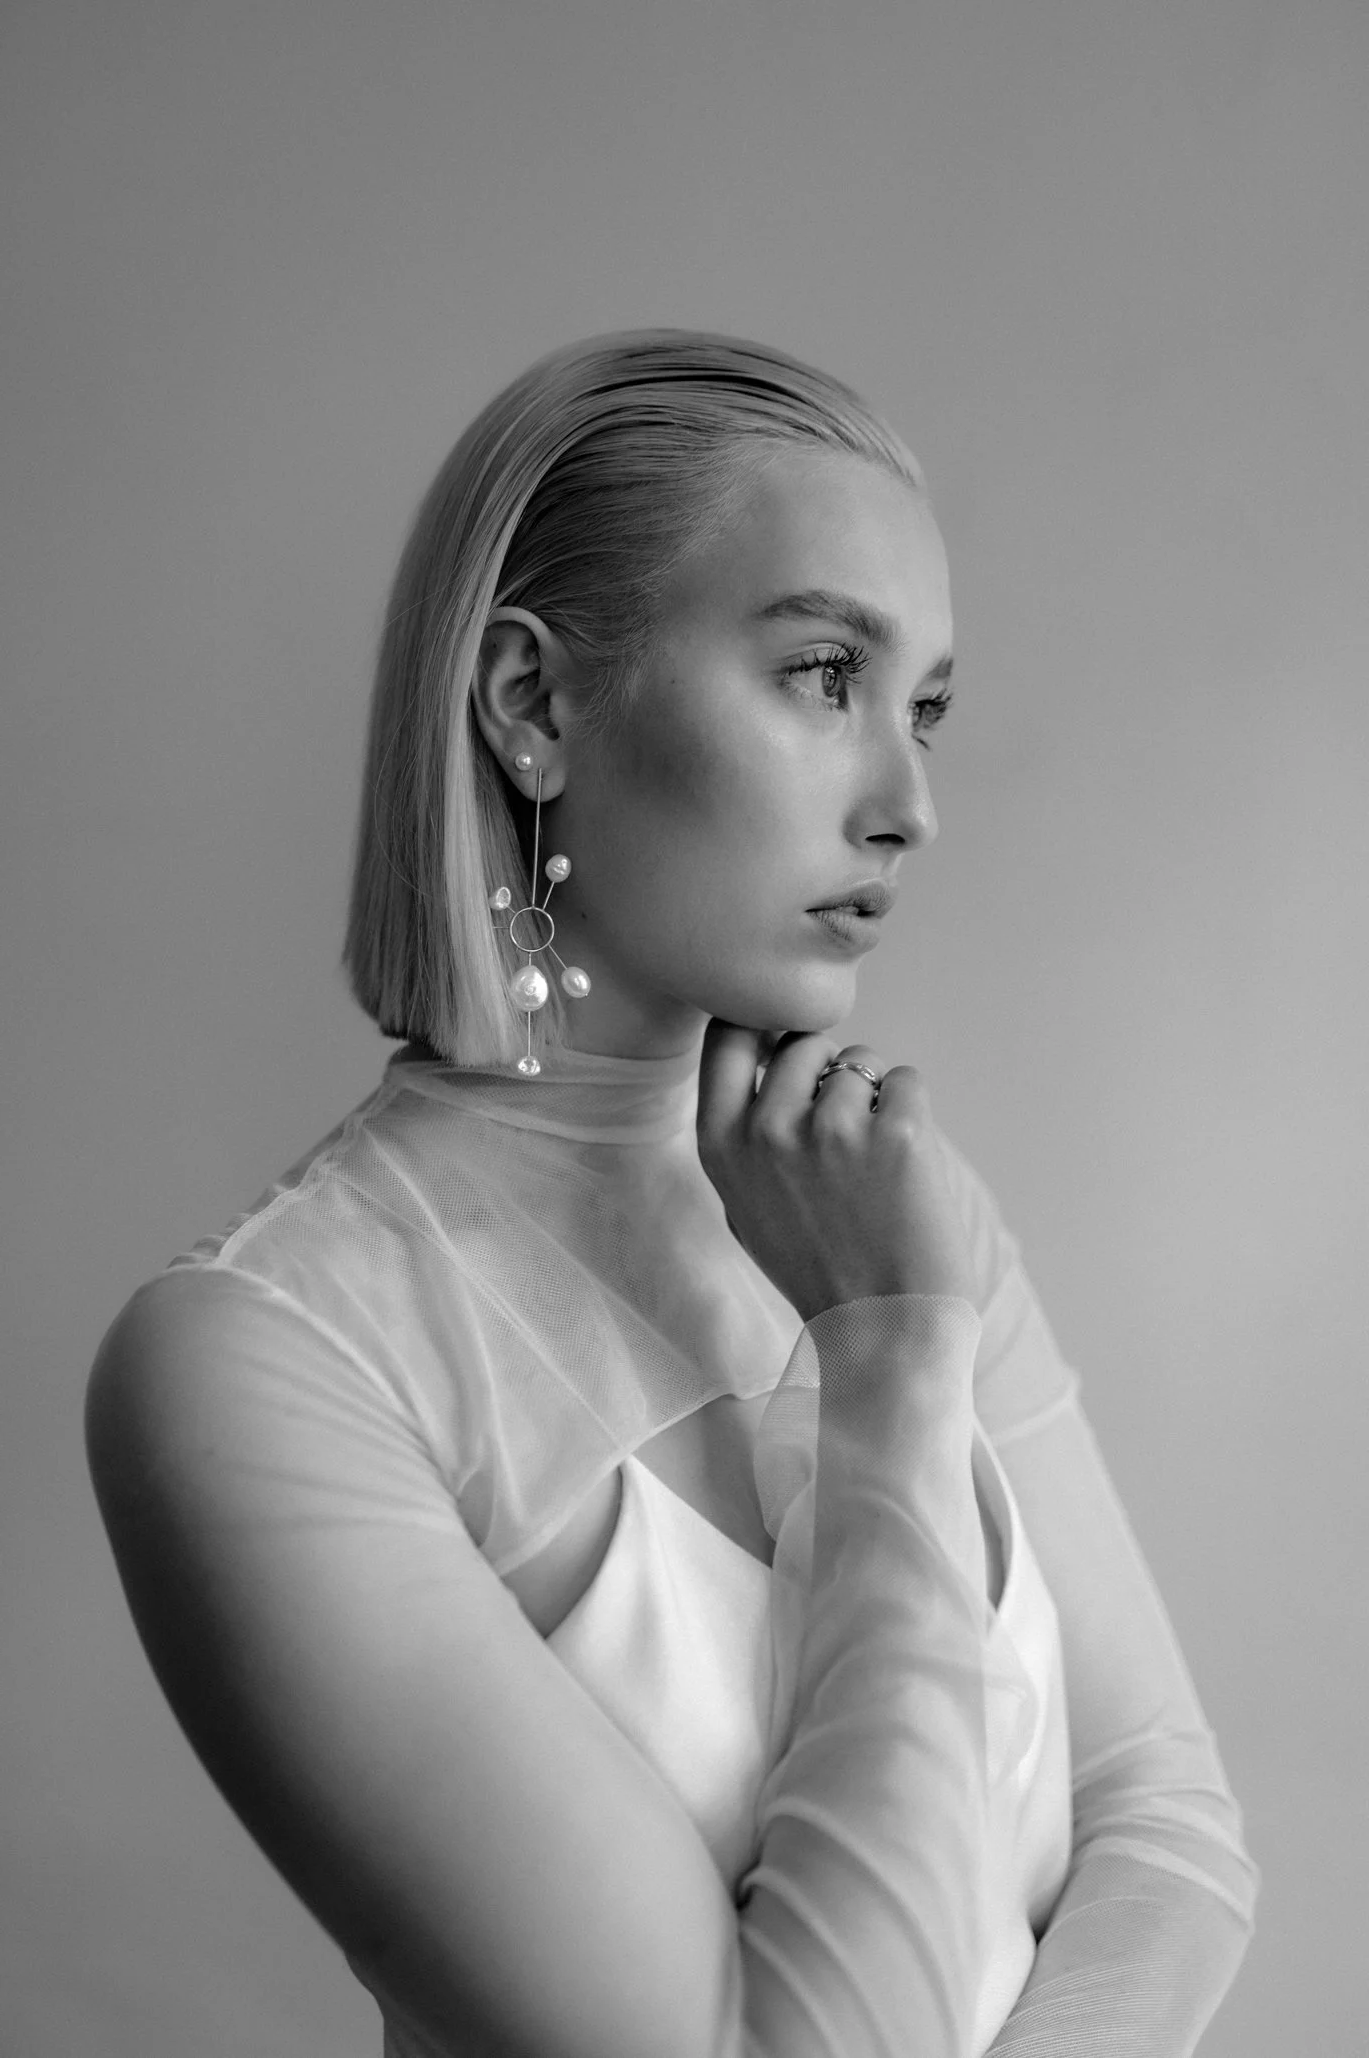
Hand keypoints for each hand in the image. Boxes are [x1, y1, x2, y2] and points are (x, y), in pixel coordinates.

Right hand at [696, 1021, 977, 1322]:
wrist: (883, 1332)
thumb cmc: (818, 1272)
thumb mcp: (744, 1209)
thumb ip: (741, 1136)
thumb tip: (760, 1060)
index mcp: (720, 1146)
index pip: (727, 1034)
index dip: (763, 1031)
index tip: (784, 1052)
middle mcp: (767, 1131)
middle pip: (801, 1042)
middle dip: (828, 1071)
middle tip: (845, 1130)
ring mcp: (831, 1130)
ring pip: (859, 1062)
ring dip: (874, 1097)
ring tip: (874, 1163)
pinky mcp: (895, 1136)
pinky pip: (907, 1082)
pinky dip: (912, 1112)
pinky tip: (904, 1167)